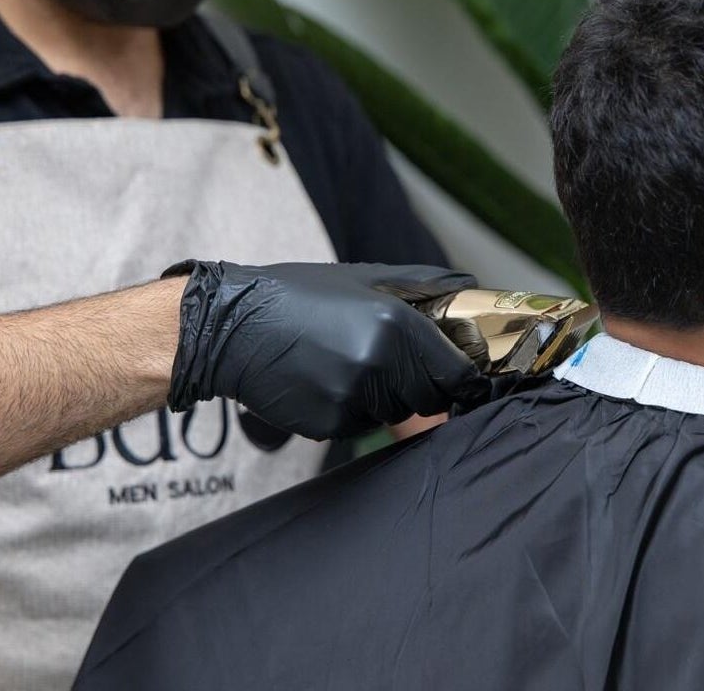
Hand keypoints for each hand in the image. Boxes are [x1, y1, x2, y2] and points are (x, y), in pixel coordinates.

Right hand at [165, 261, 483, 438]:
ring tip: (345, 364)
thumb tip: (471, 288)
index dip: (458, 377)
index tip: (454, 377)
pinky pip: (360, 425)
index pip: (456, 373)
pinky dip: (350, 410)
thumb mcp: (364, 277)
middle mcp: (378, 363)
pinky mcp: (329, 424)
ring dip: (382, 397)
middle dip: (415, 384)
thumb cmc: (298, 297)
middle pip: (428, 398)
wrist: (232, 327)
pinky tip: (324, 381)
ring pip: (393, 413)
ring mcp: (352, 398)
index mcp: (395, 324)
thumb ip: (424, 286)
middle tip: (382, 360)